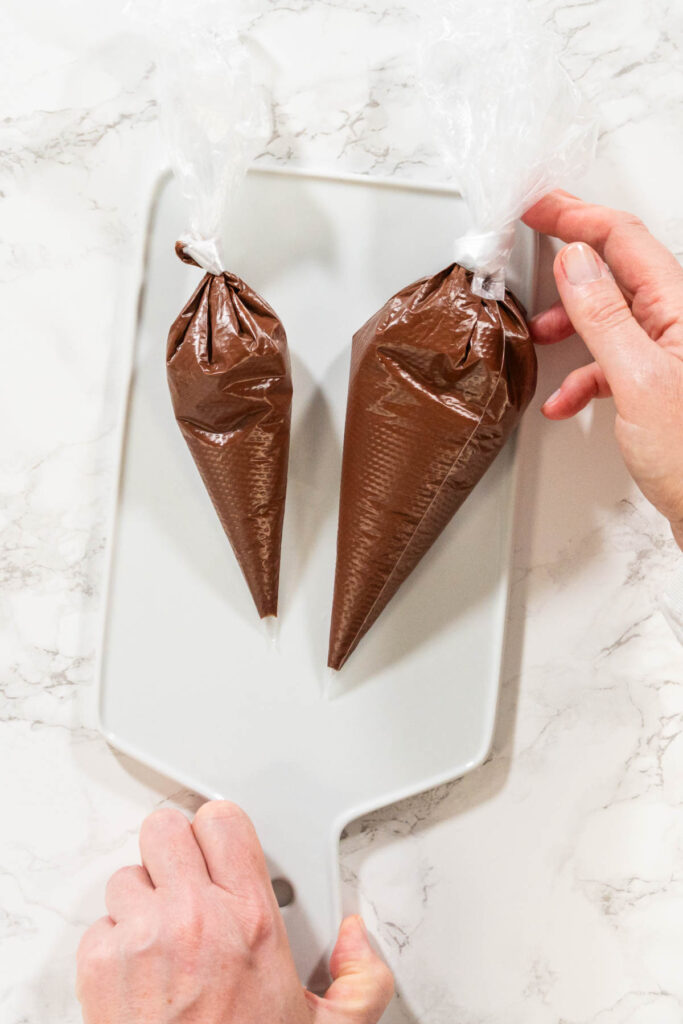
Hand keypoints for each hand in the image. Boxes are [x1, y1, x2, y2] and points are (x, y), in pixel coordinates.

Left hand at [77, 802, 392, 1023]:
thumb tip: (354, 939)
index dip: (219, 832)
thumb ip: (362, 980)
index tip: (222, 851)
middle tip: (187, 883)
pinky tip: (141, 972)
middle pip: (164, 829)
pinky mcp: (101, 966)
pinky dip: (115, 942)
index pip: (222, 821)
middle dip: (175, 852)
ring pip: (127, 876)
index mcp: (250, 921)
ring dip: (143, 900)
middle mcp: (193, 918)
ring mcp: (142, 938)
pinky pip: (101, 925)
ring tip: (165, 937)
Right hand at [522, 190, 682, 549]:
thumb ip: (604, 317)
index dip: (577, 215)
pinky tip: (566, 399)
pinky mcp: (660, 386)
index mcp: (680, 308)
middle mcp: (678, 324)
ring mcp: (670, 354)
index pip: (624, 239)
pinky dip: (584, 375)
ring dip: (571, 322)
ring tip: (539, 334)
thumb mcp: (639, 379)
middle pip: (618, 269)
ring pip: (611, 316)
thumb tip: (575, 263)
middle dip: (570, 260)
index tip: (538, 206)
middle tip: (532, 240)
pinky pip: (614, 362)